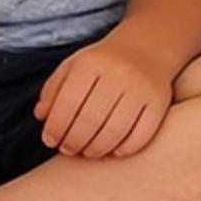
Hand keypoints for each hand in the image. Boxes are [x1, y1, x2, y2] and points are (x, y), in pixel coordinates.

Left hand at [34, 34, 173, 158]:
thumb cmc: (102, 63)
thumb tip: (41, 116)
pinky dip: (124, 149)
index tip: (50, 140)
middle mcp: (118, 74)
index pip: (68, 102)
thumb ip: (53, 89)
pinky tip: (112, 150)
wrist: (147, 48)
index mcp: (92, 63)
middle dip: (74, 142)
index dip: (56, 127)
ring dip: (96, 149)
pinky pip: (141, 135)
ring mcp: (141, 88)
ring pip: (115, 131)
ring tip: (87, 152)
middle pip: (90, 120)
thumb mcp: (73, 67)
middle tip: (67, 149)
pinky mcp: (159, 102)